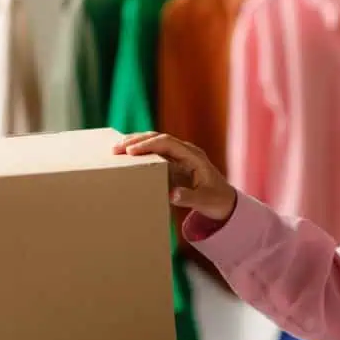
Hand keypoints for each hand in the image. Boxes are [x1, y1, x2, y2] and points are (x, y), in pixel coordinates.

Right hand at [113, 132, 236, 222]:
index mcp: (194, 157)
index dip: (148, 145)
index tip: (130, 152)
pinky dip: (140, 149)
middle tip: (115, 149)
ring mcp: (181, 155)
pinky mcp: (175, 161)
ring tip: (115, 148)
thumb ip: (189, 198)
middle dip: (136, 141)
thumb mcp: (205, 201)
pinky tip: (126, 153)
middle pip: (159, 138)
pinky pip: (155, 150)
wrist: (225, 201)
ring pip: (155, 141)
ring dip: (135, 143)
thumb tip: (172, 193)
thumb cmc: (216, 200)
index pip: (168, 143)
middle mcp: (187, 151)